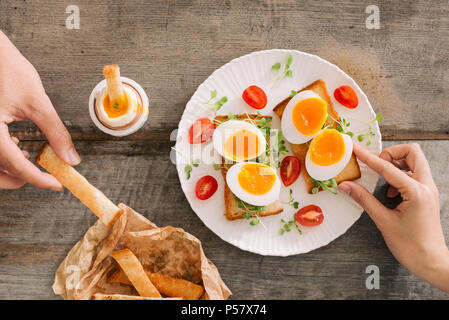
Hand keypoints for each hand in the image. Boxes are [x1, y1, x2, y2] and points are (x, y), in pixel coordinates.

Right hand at [0, 31, 79, 189]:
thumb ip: (56, 132)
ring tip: (31, 156)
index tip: (57, 183)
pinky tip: (16, 143)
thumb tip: (70, 157)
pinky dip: (4, 156)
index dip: (39, 179)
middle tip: (46, 175)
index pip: (16, 166)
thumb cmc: (6, 69)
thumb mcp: (37, 102)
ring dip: (12, 169)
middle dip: (23, 178)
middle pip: (0, 175)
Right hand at [339, 143, 448, 292]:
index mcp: (416, 192)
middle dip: (391, 153)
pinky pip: (415, 174)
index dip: (368, 157)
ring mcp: (428, 190)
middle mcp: (426, 186)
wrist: (431, 261)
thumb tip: (346, 185)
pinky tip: (390, 191)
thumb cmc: (410, 245)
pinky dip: (401, 175)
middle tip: (376, 165)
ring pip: (415, 161)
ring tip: (382, 179)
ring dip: (397, 163)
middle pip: (411, 152)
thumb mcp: (383, 221)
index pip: (387, 167)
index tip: (356, 149)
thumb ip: (364, 199)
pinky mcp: (426, 195)